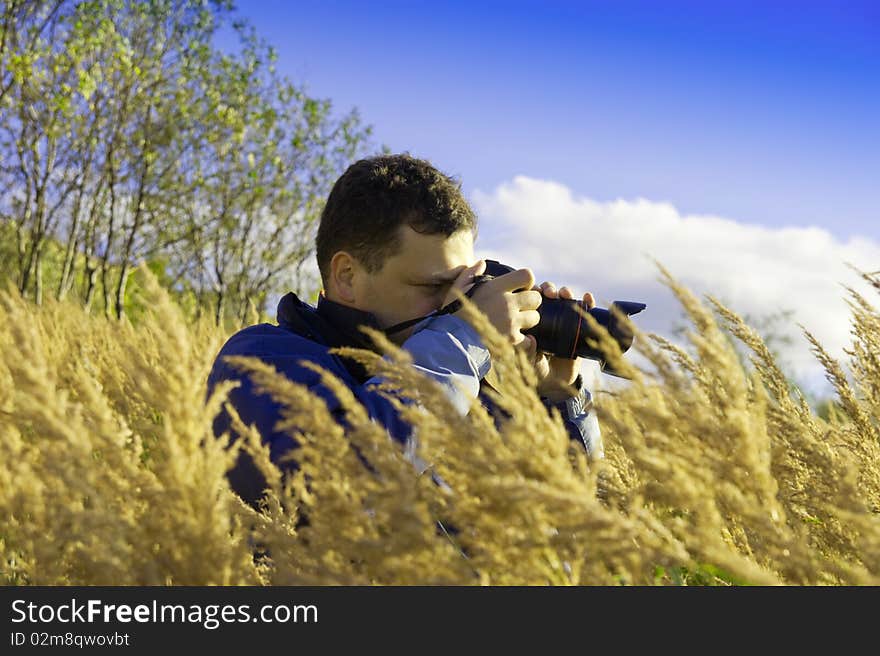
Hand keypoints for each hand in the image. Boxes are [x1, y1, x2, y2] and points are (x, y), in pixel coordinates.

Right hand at [444, 261, 541, 344]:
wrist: (450, 341)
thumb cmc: (452, 315)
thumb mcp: (456, 290)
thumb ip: (469, 274)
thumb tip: (480, 263)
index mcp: (496, 288)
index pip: (527, 275)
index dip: (526, 281)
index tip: (520, 288)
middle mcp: (507, 303)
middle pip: (536, 298)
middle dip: (530, 302)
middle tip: (518, 308)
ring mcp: (511, 322)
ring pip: (535, 318)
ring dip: (527, 321)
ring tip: (514, 324)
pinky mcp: (511, 340)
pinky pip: (529, 340)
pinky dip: (524, 342)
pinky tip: (514, 340)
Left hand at [520, 281, 594, 401]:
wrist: (555, 383)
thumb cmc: (536, 370)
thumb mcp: (528, 361)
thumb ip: (527, 352)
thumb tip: (531, 340)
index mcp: (534, 321)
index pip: (532, 300)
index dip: (533, 292)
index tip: (533, 290)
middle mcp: (549, 318)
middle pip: (550, 296)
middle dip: (550, 289)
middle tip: (550, 293)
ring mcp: (565, 322)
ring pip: (566, 300)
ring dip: (566, 292)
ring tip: (566, 294)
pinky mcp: (580, 330)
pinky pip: (586, 313)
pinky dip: (588, 302)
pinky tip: (588, 297)